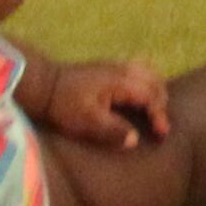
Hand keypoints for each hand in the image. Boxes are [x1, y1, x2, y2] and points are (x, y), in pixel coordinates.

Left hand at [34, 58, 175, 148]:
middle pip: (155, 81)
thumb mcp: (87, 122)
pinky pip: (139, 69)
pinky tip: (140, 96)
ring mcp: (116, 65)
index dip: (159, 115)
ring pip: (149, 72)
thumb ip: (112, 131)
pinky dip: (147, 82)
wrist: (44, 85)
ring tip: (154, 110)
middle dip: (162, 103)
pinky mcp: (109, 67)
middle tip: (159, 126)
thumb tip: (134, 140)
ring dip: (156, 90)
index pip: (151, 96)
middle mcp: (123, 69)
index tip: (161, 134)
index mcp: (121, 82)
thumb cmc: (65, 105)